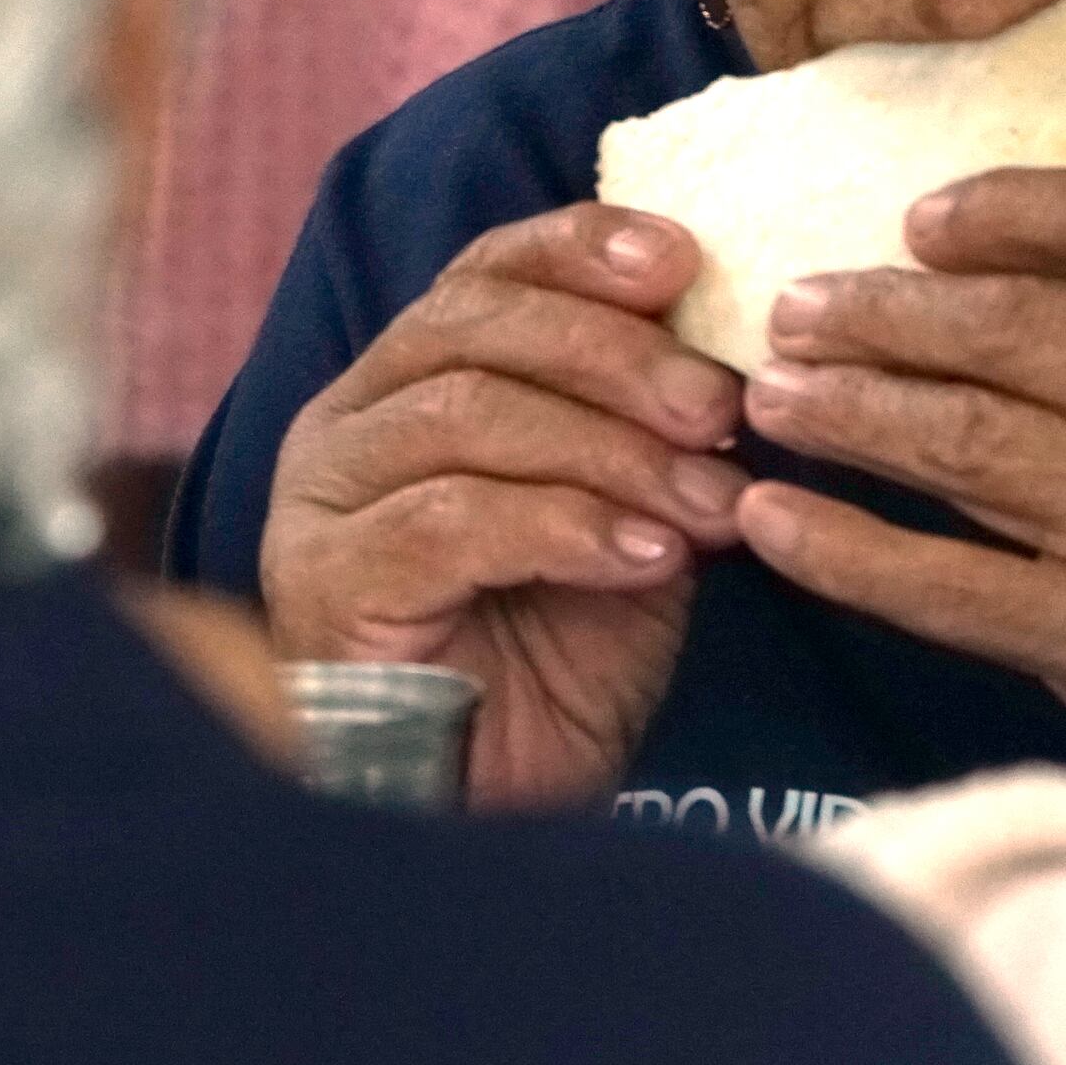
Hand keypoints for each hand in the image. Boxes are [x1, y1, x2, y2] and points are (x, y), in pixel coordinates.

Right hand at [256, 206, 750, 805]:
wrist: (484, 813)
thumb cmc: (549, 665)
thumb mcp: (626, 522)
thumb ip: (654, 438)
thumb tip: (741, 361)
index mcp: (408, 385)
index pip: (484, 275)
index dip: (579, 251)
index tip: (684, 259)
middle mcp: (348, 424)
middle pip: (475, 327)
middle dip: (616, 354)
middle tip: (722, 408)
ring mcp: (324, 501)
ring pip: (467, 413)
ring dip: (610, 449)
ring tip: (709, 503)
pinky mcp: (329, 582)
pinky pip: (451, 520)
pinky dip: (564, 526)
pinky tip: (647, 559)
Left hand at [738, 171, 1065, 853]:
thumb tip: (1033, 270)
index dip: (1011, 208)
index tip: (922, 218)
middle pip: (1017, 330)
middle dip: (886, 310)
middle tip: (798, 304)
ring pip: (964, 442)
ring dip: (846, 408)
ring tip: (766, 389)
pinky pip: (945, 585)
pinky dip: (844, 549)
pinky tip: (770, 519)